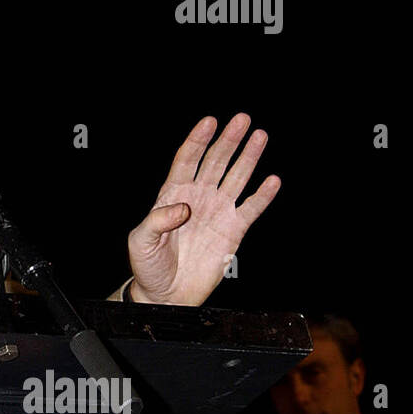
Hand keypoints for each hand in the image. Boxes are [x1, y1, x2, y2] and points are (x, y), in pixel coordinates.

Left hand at [127, 113, 279, 305]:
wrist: (166, 293)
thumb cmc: (148, 265)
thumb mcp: (140, 240)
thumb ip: (157, 220)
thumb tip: (184, 207)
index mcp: (172, 194)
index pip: (187, 160)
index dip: (198, 140)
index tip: (210, 122)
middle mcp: (197, 197)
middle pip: (215, 162)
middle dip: (228, 140)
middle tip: (243, 120)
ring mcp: (217, 212)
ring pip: (236, 178)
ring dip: (248, 158)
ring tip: (260, 136)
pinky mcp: (233, 230)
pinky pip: (250, 209)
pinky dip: (262, 195)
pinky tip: (272, 180)